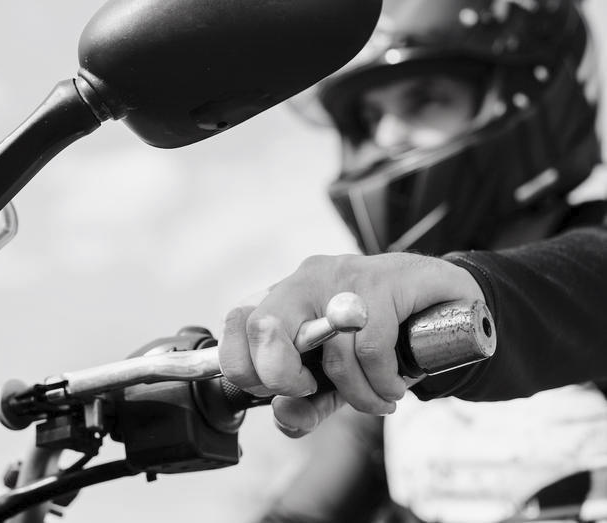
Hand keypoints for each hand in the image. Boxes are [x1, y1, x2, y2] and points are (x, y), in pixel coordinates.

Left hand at [218, 252, 483, 436]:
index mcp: (285, 297)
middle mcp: (307, 279)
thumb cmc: (384, 342)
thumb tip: (283, 414)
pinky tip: (395, 385)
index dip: (245, 365)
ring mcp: (345, 275)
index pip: (238, 322)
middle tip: (310, 391)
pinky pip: (371, 346)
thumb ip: (305, 405)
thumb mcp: (337, 382)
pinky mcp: (386, 281)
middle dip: (280, 374)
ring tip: (379, 399)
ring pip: (330, 346)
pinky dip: (382, 381)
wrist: (451, 310)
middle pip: (264, 324)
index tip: (274, 391)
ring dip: (357, 392)